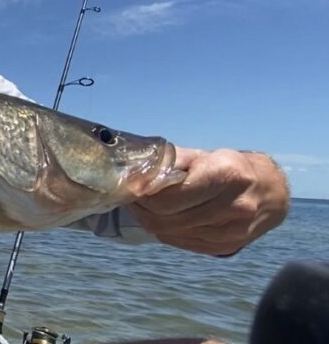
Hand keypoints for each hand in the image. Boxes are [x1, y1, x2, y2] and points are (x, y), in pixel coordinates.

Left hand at [129, 147, 288, 255]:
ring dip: (149, 220)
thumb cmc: (230, 167)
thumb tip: (135, 171)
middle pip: (167, 217)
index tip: (130, 187)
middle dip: (142, 208)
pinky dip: (165, 231)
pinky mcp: (227, 247)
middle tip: (130, 197)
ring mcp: (232, 231)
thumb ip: (170, 162)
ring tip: (142, 207)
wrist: (271, 192)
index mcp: (226, 175)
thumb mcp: (203, 155)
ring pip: (171, 232)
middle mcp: (233, 205)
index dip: (144, 194)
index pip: (170, 196)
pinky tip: (160, 219)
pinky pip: (182, 242)